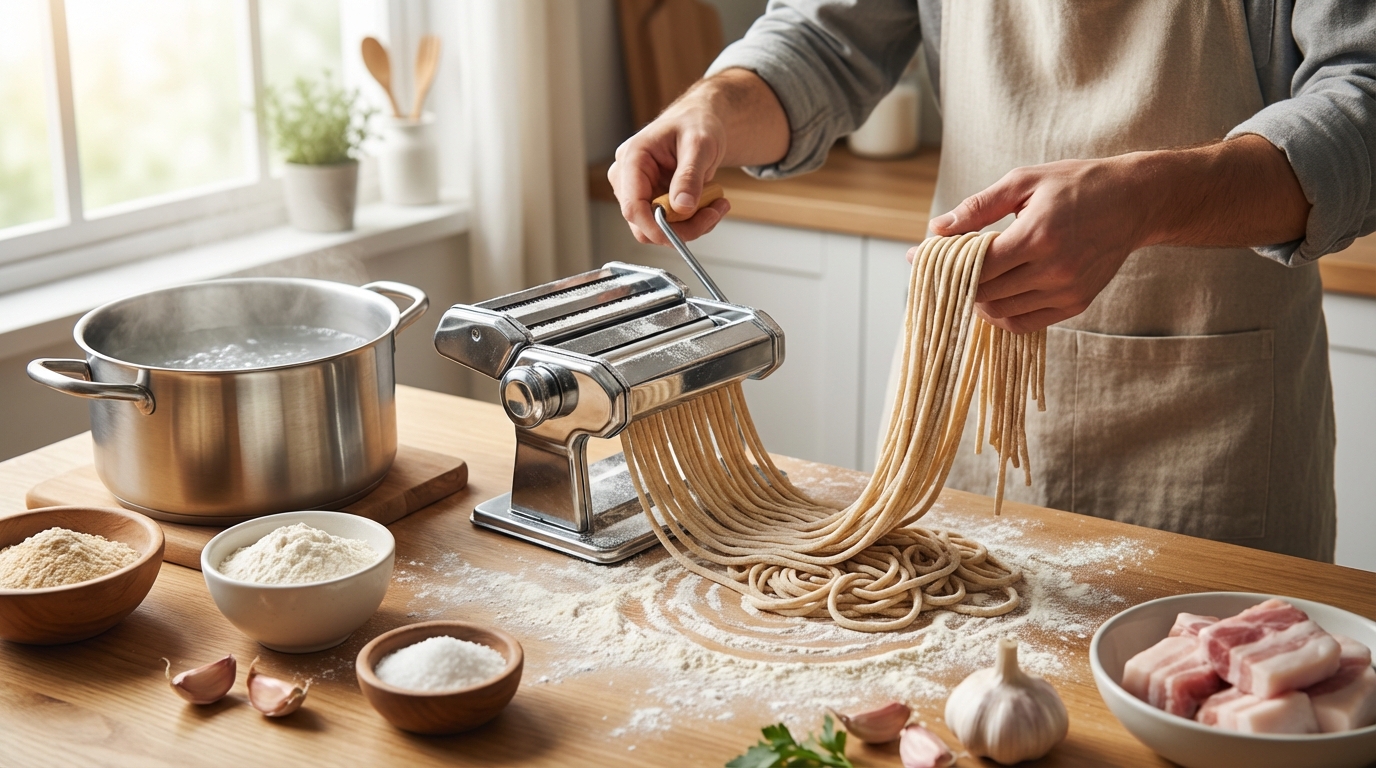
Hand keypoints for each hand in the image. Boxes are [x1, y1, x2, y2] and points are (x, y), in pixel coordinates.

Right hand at [608, 68, 788, 245]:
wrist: (699, 121)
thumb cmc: (695, 123)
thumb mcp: (699, 144)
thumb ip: (690, 176)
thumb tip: (682, 207)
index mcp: (632, 158)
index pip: (633, 206)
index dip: (655, 227)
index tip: (683, 236)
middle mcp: (628, 177)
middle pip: (644, 223)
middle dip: (681, 228)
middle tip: (714, 213)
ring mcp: (638, 191)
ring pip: (658, 228)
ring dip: (691, 225)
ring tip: (716, 204)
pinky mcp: (651, 200)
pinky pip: (669, 224)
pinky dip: (692, 221)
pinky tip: (709, 204)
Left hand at [919, 135, 1308, 334]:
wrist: (1135, 202)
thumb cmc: (1076, 184)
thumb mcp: (1024, 182)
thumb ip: (979, 207)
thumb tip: (937, 228)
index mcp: (1038, 235)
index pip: (976, 266)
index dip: (942, 265)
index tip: (918, 258)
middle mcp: (1054, 269)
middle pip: (984, 292)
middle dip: (955, 283)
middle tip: (940, 270)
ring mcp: (1066, 291)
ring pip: (1001, 312)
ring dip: (976, 300)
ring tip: (967, 280)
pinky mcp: (1076, 304)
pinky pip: (1025, 323)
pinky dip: (1001, 314)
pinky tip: (992, 295)